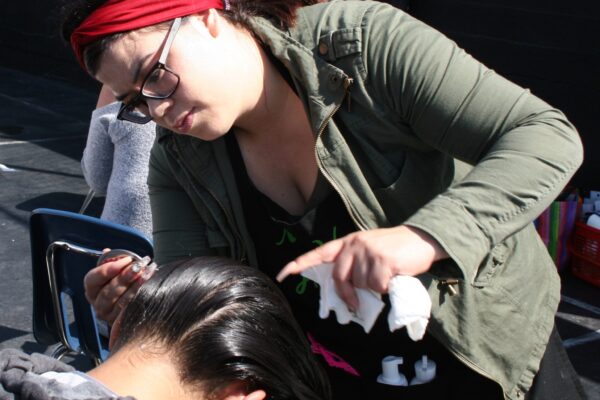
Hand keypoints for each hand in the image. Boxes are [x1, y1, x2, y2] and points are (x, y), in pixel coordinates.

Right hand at [84, 249, 143, 323]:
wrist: (126, 305)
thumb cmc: (118, 282)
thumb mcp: (113, 271)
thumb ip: (111, 261)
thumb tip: (107, 250)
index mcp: (91, 287)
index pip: (93, 278)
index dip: (109, 268)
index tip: (127, 259)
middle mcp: (96, 302)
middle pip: (108, 290)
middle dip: (125, 276)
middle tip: (139, 265)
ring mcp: (107, 313)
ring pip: (120, 300)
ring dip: (135, 286)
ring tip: (147, 273)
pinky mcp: (119, 321)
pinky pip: (129, 309)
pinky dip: (139, 296)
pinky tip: (149, 286)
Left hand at [276, 225, 447, 310]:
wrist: (423, 239)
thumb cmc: (396, 250)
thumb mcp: (370, 251)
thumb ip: (354, 264)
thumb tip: (344, 291)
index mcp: (349, 242)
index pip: (320, 253)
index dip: (300, 264)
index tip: (283, 274)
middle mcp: (354, 244)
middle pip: (339, 278)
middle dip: (347, 294)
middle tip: (357, 304)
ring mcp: (368, 252)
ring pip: (361, 285)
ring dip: (374, 287)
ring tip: (387, 276)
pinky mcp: (382, 261)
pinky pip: (377, 286)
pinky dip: (386, 288)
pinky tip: (394, 276)